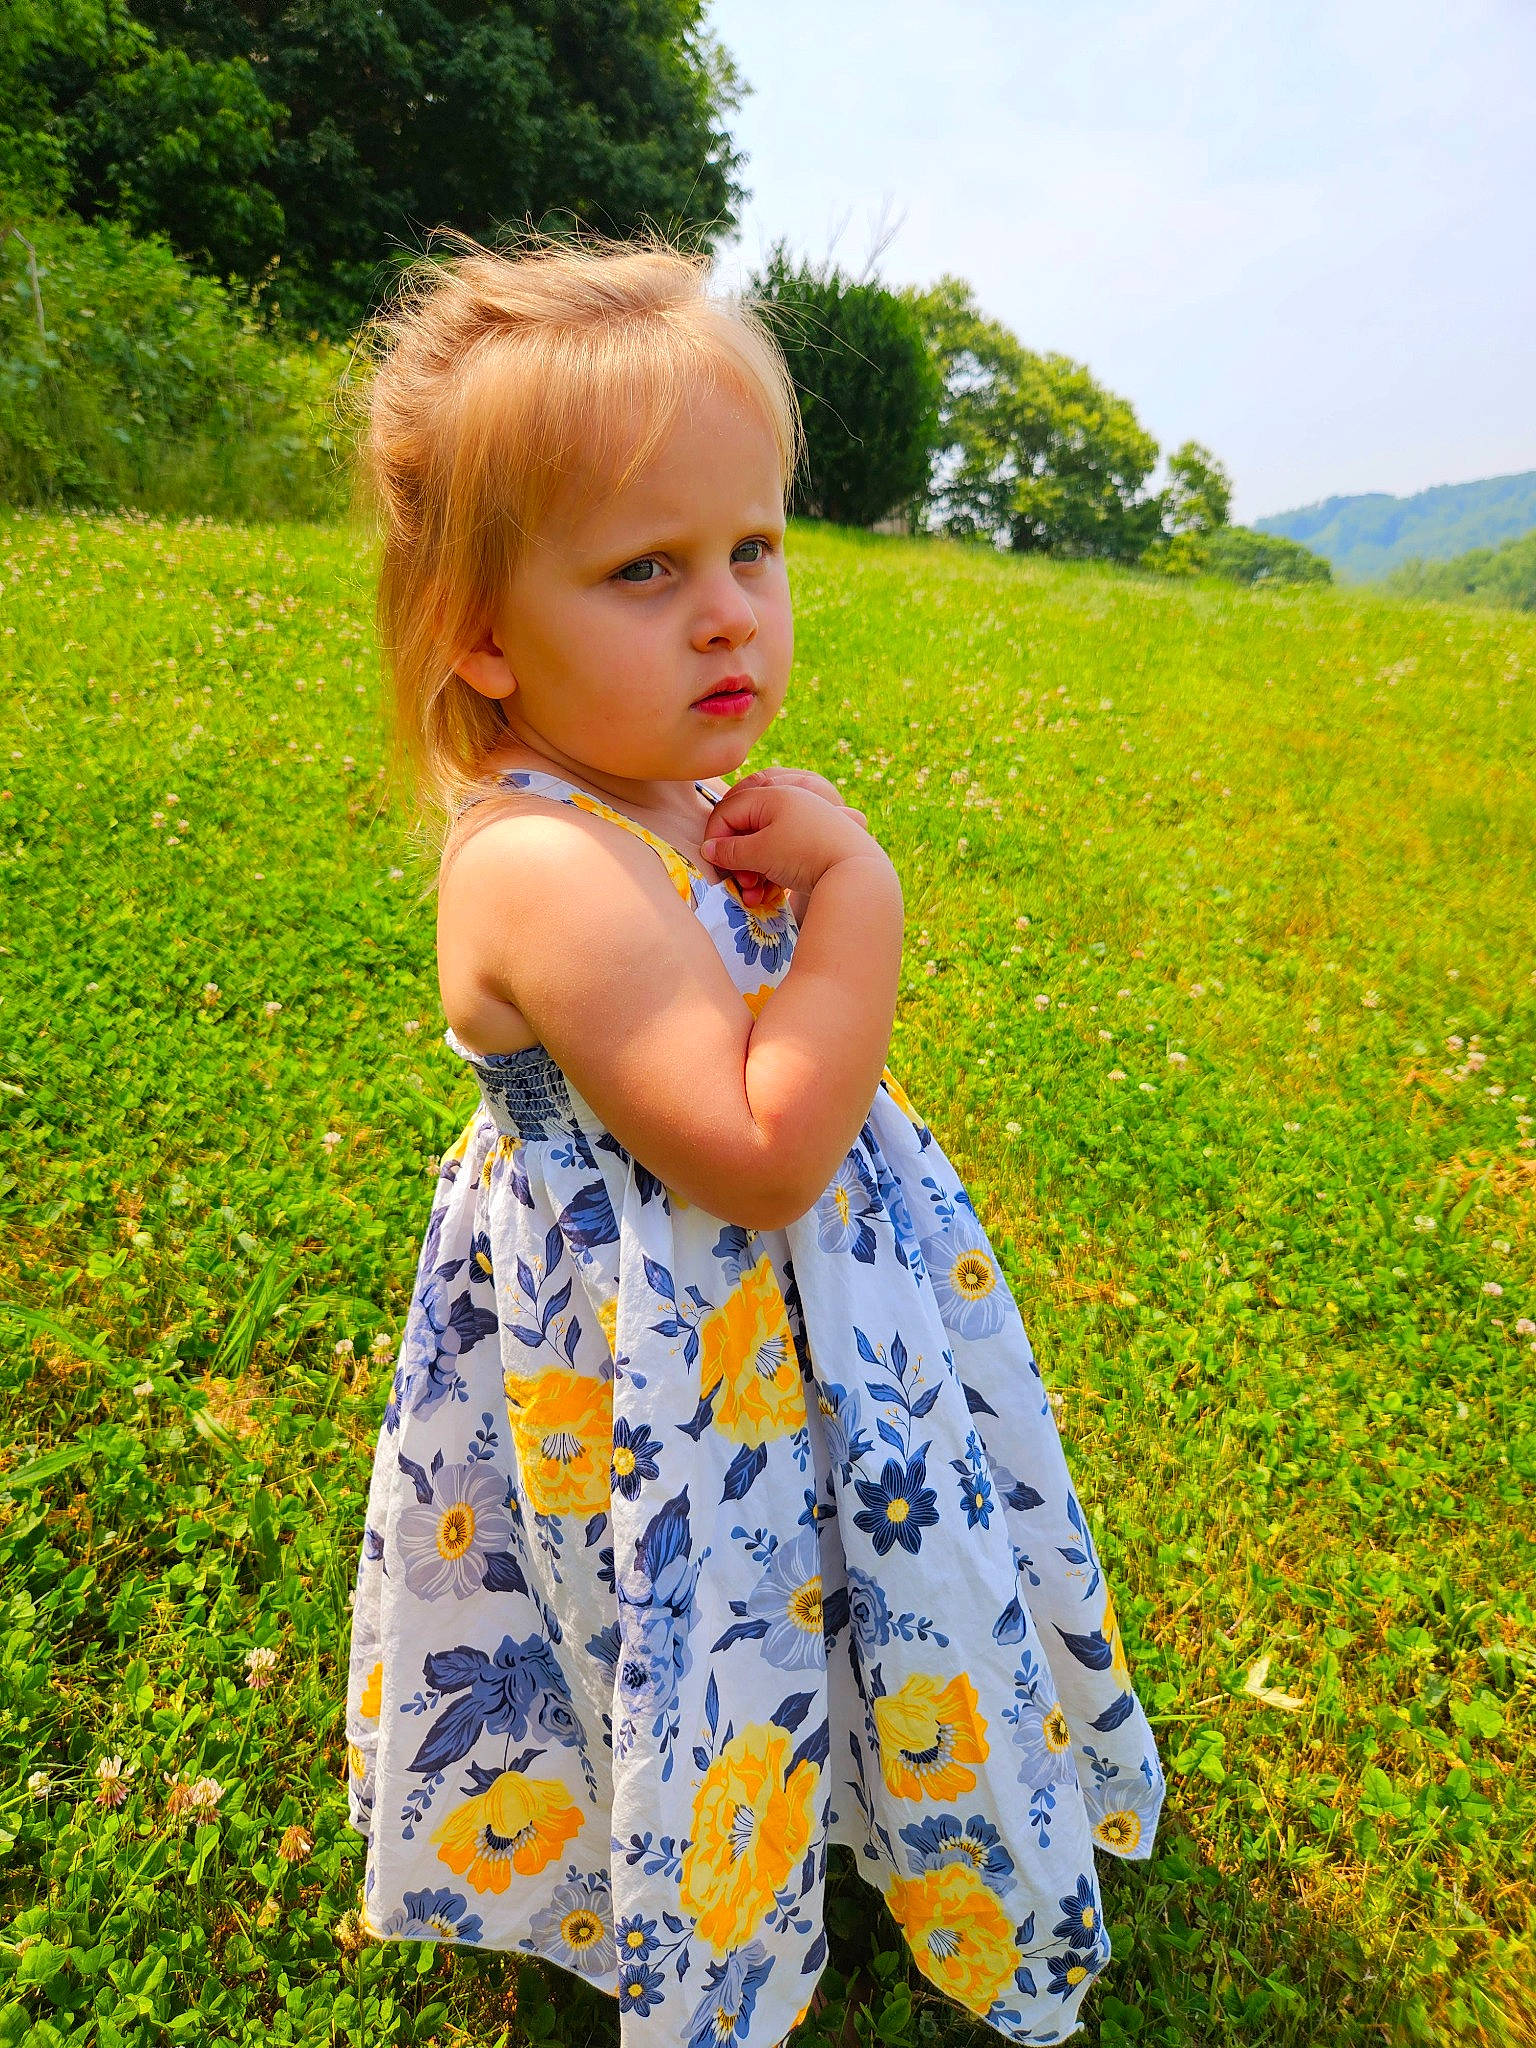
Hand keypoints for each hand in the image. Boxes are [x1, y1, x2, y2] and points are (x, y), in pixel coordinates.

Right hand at [699, 780, 884, 900]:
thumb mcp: (761, 852)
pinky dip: (772, 875)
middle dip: (737, 860)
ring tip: (754, 895)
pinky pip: (782, 856)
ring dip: (752, 873)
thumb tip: (709, 850)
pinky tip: (769, 896)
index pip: (729, 810)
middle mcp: (790, 804)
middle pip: (746, 829)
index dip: (716, 838)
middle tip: (738, 882)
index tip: (714, 865)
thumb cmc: (805, 855)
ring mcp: (803, 825)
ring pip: (763, 846)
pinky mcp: (812, 847)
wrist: (858, 873)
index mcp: (774, 794)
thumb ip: (730, 850)